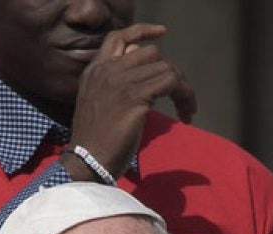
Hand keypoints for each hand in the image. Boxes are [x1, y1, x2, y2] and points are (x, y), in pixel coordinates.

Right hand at [66, 23, 196, 182]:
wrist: (86, 162)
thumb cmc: (95, 142)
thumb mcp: (100, 105)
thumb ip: (117, 86)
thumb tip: (146, 77)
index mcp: (95, 71)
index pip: (118, 37)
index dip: (142, 31)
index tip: (162, 33)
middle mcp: (106, 71)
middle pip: (152, 53)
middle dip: (171, 71)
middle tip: (179, 96)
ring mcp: (120, 82)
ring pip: (166, 68)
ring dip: (183, 88)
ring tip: (186, 109)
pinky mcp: (135, 97)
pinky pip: (171, 82)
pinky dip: (184, 96)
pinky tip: (185, 115)